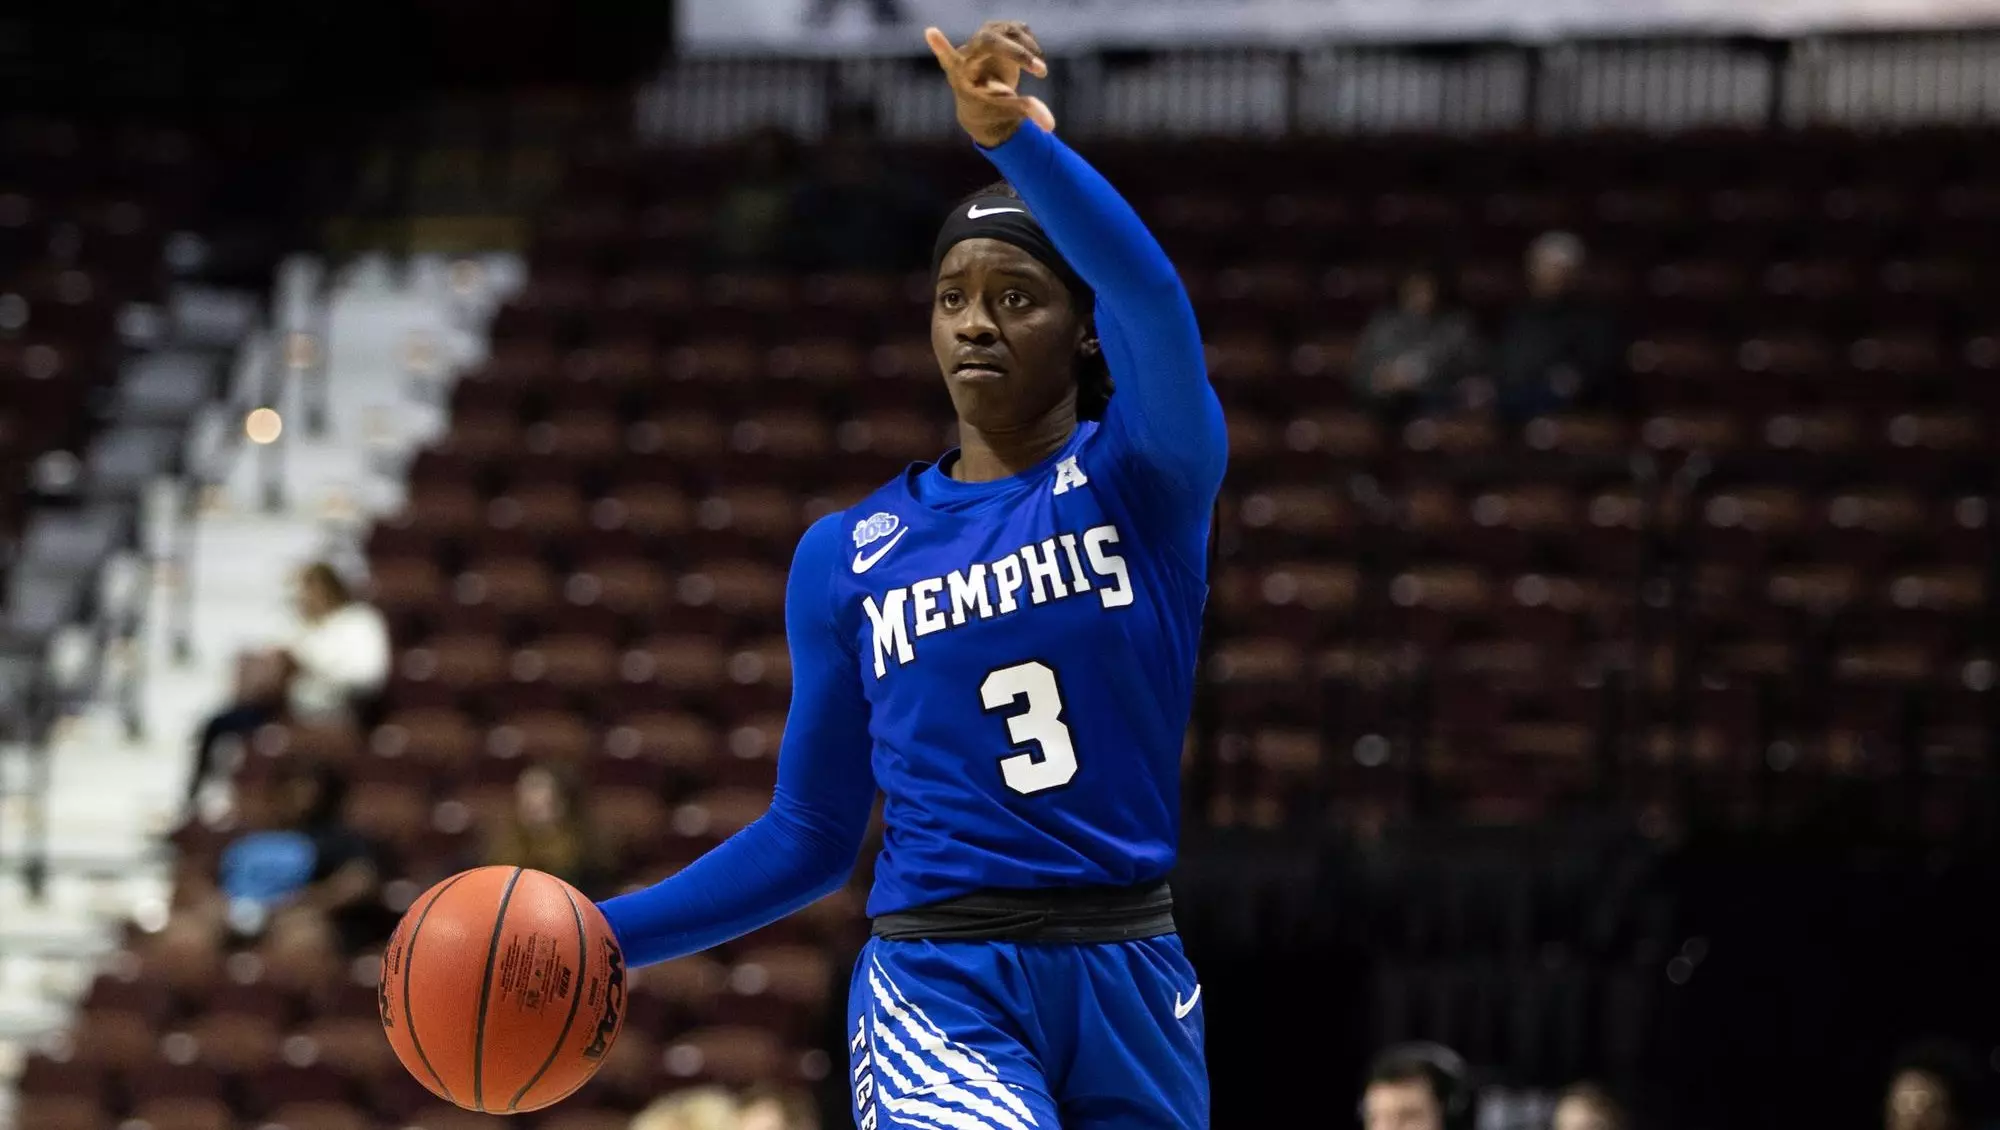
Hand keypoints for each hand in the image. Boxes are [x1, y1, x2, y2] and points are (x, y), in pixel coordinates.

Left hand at [925, 21, 1054, 147]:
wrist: (988, 100)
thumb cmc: (991, 110)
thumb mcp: (1006, 114)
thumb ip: (1026, 113)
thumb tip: (1051, 124)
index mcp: (962, 74)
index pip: (948, 58)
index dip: (941, 46)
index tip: (930, 32)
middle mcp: (969, 52)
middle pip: (988, 40)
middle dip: (1016, 53)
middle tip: (1041, 70)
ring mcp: (983, 39)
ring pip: (1006, 31)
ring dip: (1027, 48)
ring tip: (1041, 70)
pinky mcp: (998, 33)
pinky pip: (1017, 29)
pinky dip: (1030, 42)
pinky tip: (1035, 59)